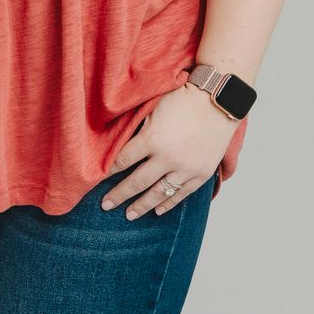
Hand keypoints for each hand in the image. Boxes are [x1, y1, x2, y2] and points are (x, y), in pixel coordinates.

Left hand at [103, 84, 239, 218]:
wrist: (219, 101)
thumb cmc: (183, 98)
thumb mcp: (153, 107)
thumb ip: (137, 126)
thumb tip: (117, 138)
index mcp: (151, 139)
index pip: (122, 160)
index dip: (107, 171)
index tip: (95, 179)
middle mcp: (167, 158)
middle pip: (137, 182)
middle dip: (118, 195)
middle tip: (105, 206)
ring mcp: (185, 168)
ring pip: (158, 193)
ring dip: (142, 206)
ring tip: (129, 216)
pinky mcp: (200, 174)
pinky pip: (181, 194)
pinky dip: (168, 204)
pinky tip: (157, 211)